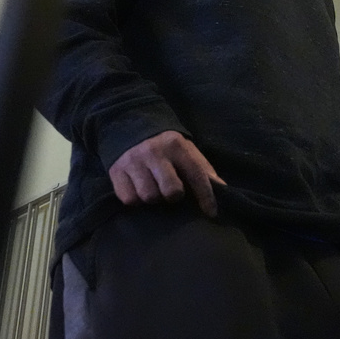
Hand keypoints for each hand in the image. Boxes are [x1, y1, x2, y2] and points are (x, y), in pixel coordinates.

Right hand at [108, 131, 224, 216]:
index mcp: (176, 145)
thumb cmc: (166, 147)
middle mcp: (154, 152)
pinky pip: (129, 199)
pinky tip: (139, 190)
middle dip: (174, 196)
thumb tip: (223, 190)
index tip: (211, 213)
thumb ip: (203, 169)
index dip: (206, 196)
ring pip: (148, 197)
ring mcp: (133, 161)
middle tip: (171, 192)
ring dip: (154, 199)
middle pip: (171, 191)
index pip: (196, 175)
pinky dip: (135, 200)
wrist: (130, 126)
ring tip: (154, 190)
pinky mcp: (116, 171)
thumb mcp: (186, 150)